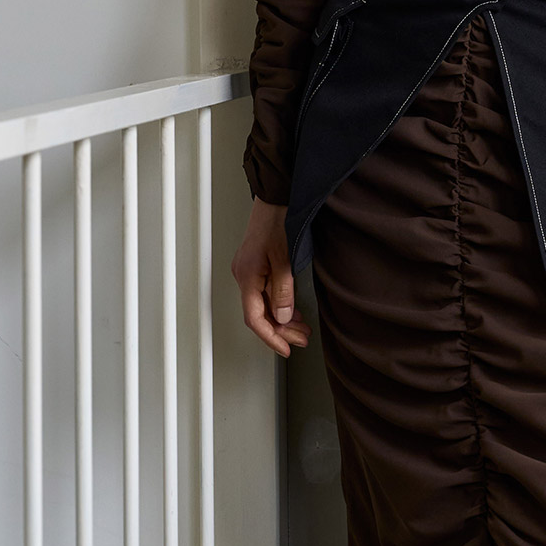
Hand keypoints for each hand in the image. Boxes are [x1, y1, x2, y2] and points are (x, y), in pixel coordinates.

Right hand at [231, 200, 311, 357]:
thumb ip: (282, 290)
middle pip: (259, 314)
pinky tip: (292, 310)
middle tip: (301, 339)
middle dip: (281, 331)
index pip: (255, 318)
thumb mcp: (284, 258)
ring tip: (301, 328)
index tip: (285, 349)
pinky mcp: (256, 265)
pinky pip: (265, 293)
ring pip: (263, 305)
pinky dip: (279, 304)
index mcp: (247, 276)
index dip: (271, 337)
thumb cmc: (278, 220)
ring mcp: (249, 271)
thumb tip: (282, 317)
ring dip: (282, 319)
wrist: (277, 197)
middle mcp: (244, 276)